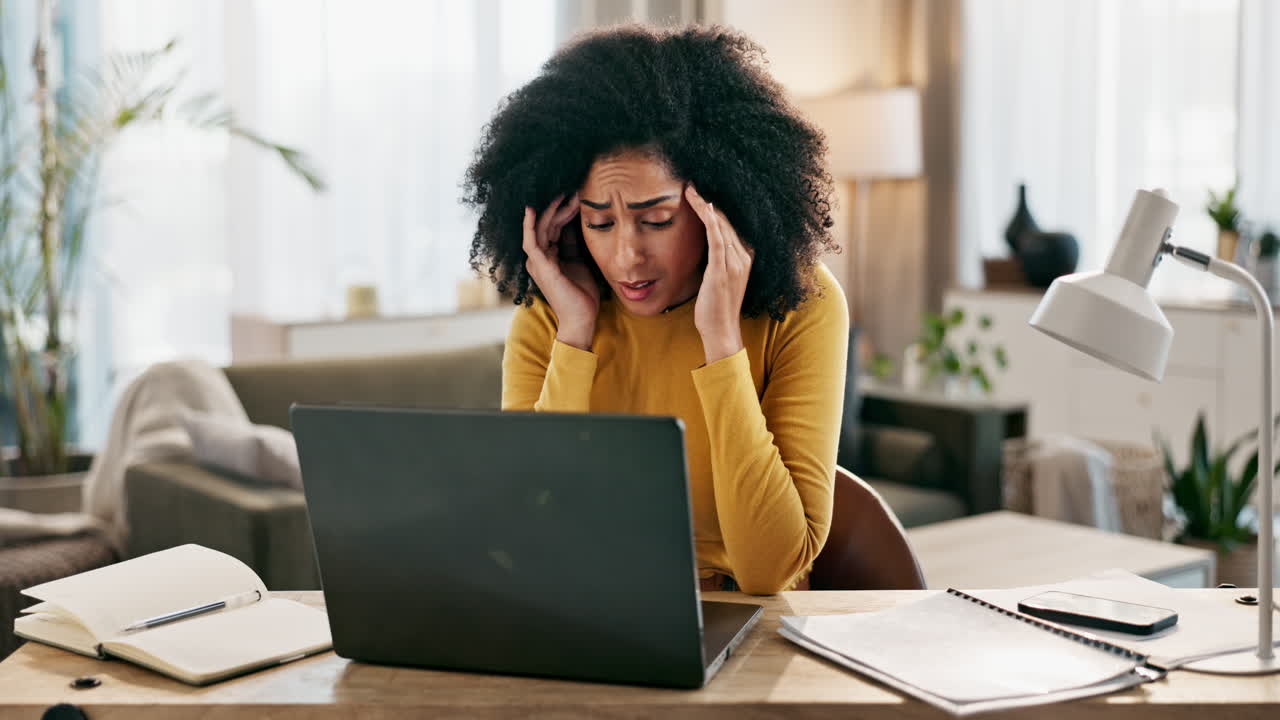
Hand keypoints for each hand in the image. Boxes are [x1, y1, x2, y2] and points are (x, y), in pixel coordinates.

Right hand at [522, 193, 599, 349]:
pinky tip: (532, 209)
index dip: (564, 210)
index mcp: (548, 256)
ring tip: (563, 194)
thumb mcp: (579, 262)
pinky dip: (529, 225)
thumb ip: (573, 244)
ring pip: (540, 228)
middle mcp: (539, 257)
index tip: (578, 196)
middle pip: (547, 224)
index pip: (553, 226)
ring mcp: (537, 262)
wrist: (582, 319)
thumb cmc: (582, 294)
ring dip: (551, 210)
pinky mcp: (540, 266)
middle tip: (574, 190)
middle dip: (560, 206)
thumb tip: (576, 223)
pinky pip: (531, 241)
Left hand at [686, 184, 753, 363]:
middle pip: (726, 220)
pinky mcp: (723, 269)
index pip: (729, 225)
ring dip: (704, 205)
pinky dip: (710, 220)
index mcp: (745, 257)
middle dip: (708, 201)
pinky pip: (717, 238)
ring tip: (690, 189)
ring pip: (721, 225)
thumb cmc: (716, 307)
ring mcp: (735, 262)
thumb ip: (716, 260)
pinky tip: (702, 205)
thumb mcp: (718, 278)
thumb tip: (703, 245)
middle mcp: (744, 256)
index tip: (699, 193)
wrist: (721, 331)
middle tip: (691, 184)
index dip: (714, 208)